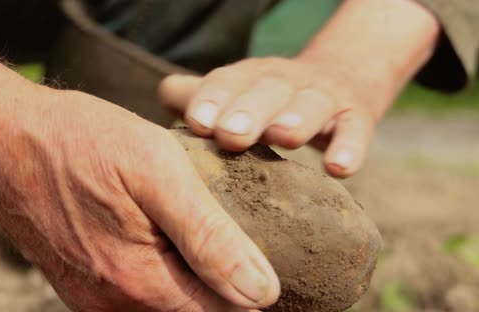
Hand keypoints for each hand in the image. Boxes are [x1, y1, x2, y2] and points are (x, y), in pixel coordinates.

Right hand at [0, 3, 278, 309]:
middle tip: (235, 233)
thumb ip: (210, 237)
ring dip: (191, 278)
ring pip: (166, 306)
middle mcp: (116, 305)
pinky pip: (136, 294)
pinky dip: (160, 273)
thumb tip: (262, 291)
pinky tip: (162, 236)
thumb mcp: (156, 171)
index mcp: (143, 283)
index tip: (264, 248)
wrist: (0, 139)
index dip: (253, 285)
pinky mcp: (80, 284)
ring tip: (199, 230)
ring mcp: (94, 298)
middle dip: (222, 283)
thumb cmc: (79, 143)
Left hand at [159, 0, 439, 178]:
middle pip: (266, 90)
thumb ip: (199, 96)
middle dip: (248, 111)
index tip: (197, 124)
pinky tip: (339, 169)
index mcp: (248, 78)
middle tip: (232, 134)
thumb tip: (164, 96)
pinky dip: (350, 148)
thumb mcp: (236, 91)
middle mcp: (283, 82)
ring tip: (285, 136)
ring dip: (297, 118)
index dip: (211, 101)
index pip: (226, 83)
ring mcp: (321, 97)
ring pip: (311, 103)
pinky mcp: (355, 116)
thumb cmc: (270, 97)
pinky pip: (355, 130)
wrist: (340, 76)